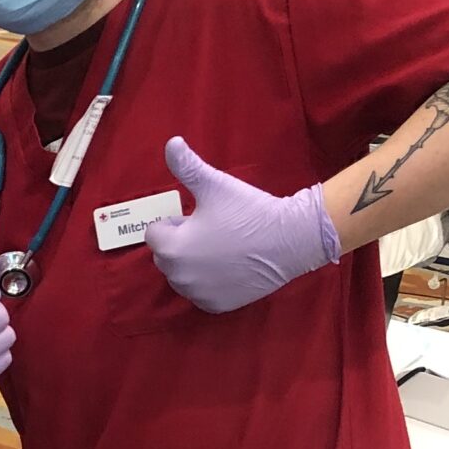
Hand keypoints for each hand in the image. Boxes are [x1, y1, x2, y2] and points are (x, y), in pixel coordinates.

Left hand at [144, 138, 338, 312]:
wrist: (292, 239)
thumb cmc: (249, 211)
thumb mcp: (215, 184)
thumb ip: (186, 166)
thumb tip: (170, 142)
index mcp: (171, 248)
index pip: (155, 233)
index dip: (176, 222)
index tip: (200, 216)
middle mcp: (178, 276)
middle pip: (166, 255)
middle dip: (182, 243)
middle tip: (214, 230)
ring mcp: (197, 294)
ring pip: (183, 275)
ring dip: (194, 263)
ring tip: (223, 247)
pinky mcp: (216, 306)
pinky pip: (201, 292)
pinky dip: (210, 282)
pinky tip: (230, 267)